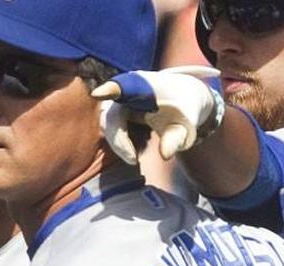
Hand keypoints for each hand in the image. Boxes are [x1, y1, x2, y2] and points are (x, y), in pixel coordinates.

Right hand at [91, 66, 222, 163]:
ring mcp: (119, 102)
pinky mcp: (116, 113)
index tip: (98, 94)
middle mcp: (126, 90)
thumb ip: (176, 139)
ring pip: (110, 127)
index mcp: (144, 86)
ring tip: (137, 157)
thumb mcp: (185, 125)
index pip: (125, 87)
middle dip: (119, 141)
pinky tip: (139, 147)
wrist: (182, 98)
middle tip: (133, 161)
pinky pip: (114, 132)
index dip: (110, 90)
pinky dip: (124, 144)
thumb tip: (165, 155)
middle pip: (112, 117)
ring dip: (121, 145)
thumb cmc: (185, 109)